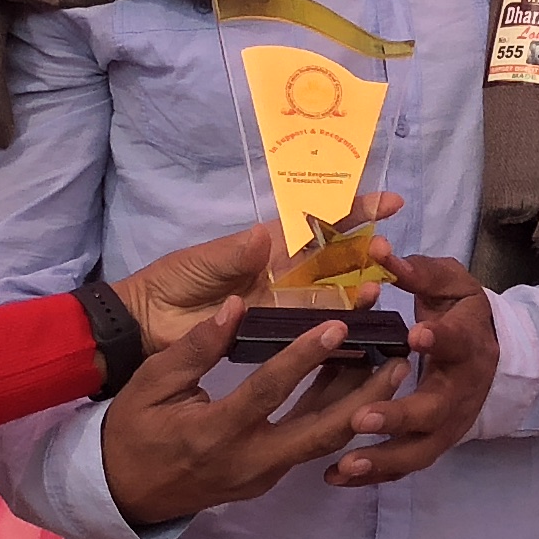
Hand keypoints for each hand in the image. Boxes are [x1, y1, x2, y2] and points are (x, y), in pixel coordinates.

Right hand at [98, 297, 410, 525]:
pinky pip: (309, 445)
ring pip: (323, 442)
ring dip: (361, 406)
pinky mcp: (268, 480)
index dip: (304, 357)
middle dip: (367, 397)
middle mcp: (249, 461)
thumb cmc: (134, 429)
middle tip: (400, 358)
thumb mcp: (151, 383)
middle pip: (322, 431)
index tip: (338, 325)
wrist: (124, 491)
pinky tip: (354, 383)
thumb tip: (237, 305)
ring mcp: (262, 476)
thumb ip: (196, 347)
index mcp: (215, 433)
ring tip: (394, 368)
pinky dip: (335, 415)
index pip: (269, 391)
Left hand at [112, 198, 398, 351]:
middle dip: (364, 254)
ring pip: (331, 297)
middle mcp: (285, 273)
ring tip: (377, 290)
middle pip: (335, 261)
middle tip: (384, 252)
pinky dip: (335, 330)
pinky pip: (310, 331)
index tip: (390, 203)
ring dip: (356, 293)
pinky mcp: (275, 335)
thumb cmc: (175, 279)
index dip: (354, 211)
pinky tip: (357, 329)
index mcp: (271, 245)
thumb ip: (236, 252)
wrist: (148, 321)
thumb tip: (265, 236)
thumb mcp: (205, 260)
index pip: (320, 222)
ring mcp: (283, 305)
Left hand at [324, 256, 500, 486]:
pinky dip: (375, 475)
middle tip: (362, 418)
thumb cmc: (462, 313)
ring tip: (346, 462)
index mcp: (468, 343)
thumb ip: (419, 272)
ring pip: (420, 449)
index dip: (438, 340)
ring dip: (384, 458)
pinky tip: (337, 476)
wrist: (495, 354)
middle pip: (435, 410)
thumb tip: (380, 250)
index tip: (414, 336)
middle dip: (399, 416)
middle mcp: (461, 390)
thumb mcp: (450, 284)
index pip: (457, 342)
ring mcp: (449, 423)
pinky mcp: (434, 443)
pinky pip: (406, 466)